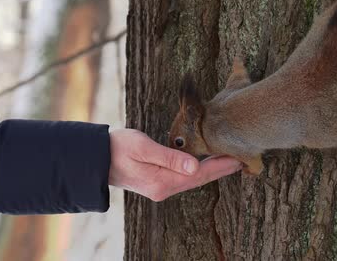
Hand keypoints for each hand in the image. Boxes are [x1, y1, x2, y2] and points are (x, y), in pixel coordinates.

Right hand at [108, 129, 241, 200]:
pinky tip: (204, 163)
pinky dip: (196, 170)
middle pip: (198, 179)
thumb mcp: (143, 147)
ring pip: (191, 179)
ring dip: (210, 170)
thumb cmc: (117, 148)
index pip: (198, 174)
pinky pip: (182, 177)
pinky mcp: (156, 182)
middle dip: (219, 169)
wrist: (96, 158)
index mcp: (161, 182)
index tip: (237, 159)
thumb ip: (170, 157)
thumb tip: (195, 166)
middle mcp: (163, 189)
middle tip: (241, 159)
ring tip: (228, 160)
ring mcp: (159, 187)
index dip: (219, 166)